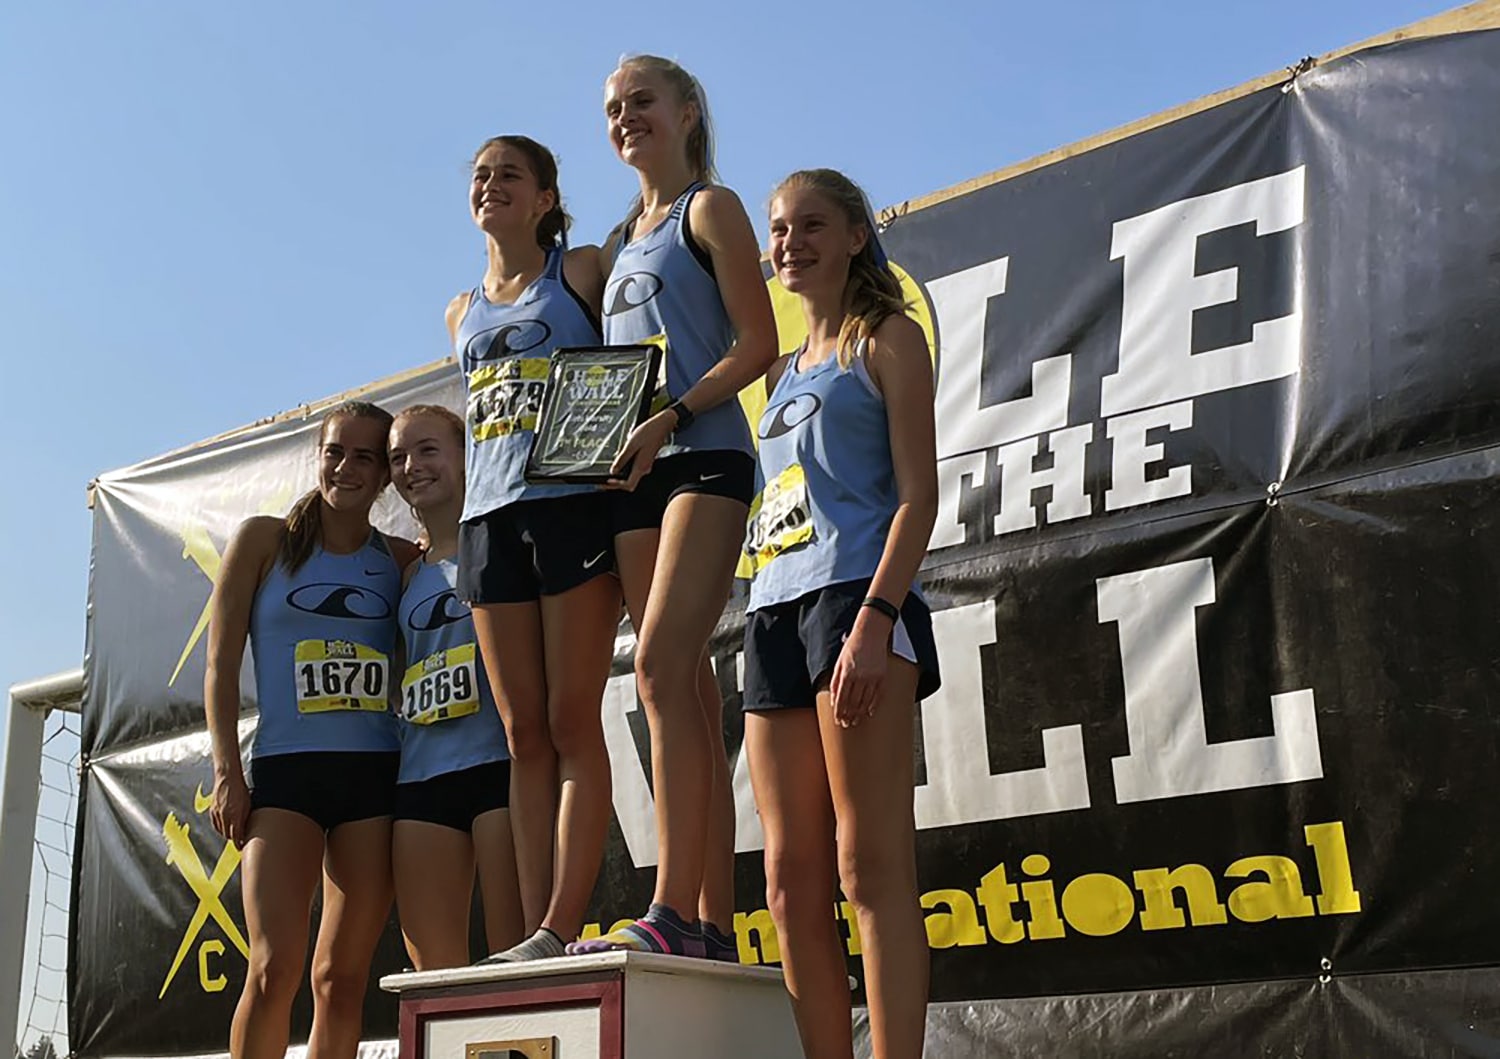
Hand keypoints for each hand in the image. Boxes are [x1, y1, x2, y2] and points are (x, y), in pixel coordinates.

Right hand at [210, 770, 251, 848]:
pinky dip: (219, 828)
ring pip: (220, 831)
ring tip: (232, 834)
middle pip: (227, 835)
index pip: (236, 836)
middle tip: (239, 840)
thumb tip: (245, 829)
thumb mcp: (248, 804)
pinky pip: (214, 824)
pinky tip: (224, 828)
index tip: (242, 847)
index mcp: (235, 815)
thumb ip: (245, 818)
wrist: (228, 778)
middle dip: (233, 839)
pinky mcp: (212, 810)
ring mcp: (217, 813)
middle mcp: (224, 816)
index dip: (238, 843)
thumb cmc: (241, 789)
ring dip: (226, 834)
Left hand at [607, 411, 675, 491]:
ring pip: (631, 476)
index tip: (607, 481)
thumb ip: (622, 459)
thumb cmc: (649, 432)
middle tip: (604, 481)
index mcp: (641, 466)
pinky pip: (634, 469)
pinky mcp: (645, 460)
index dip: (617, 485)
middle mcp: (644, 468)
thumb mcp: (631, 444)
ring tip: (610, 472)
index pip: (629, 485)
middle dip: (616, 482)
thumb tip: (613, 470)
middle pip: (629, 482)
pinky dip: (625, 468)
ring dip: (620, 475)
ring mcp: (645, 465)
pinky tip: (620, 462)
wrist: (661, 425)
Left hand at [829, 610, 891, 726]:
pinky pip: (878, 695)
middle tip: (846, 724)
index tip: (838, 720)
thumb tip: (833, 700)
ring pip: (865, 702)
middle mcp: (859, 677)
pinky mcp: (882, 676)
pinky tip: (869, 713)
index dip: (839, 712)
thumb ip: (835, 681)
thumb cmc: (853, 645)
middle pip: (853, 703)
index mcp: (847, 673)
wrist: (871, 632)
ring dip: (859, 714)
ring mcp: (872, 677)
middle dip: (848, 716)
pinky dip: (873, 705)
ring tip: (855, 721)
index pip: (841, 699)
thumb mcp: (839, 662)